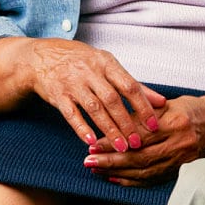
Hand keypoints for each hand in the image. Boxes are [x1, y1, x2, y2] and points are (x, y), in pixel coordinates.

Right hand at [19, 38, 164, 149]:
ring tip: (121, 147)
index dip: (143, 105)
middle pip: (112, 99)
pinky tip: (91, 141)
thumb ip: (134, 85)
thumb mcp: (109, 66)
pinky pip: (70, 114)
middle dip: (127, 122)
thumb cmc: (83, 62)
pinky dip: (81, 128)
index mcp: (107, 63)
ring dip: (108, 129)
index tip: (154, 124)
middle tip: (138, 143)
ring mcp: (73, 84)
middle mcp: (91, 72)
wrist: (43, 57)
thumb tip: (161, 101)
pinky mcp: (57, 95)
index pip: (130, 86)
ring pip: (94, 108)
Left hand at [82, 93, 204, 184]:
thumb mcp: (168, 104)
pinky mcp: (180, 170)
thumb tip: (112, 122)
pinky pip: (152, 179)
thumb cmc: (190, 110)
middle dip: (110, 161)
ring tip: (96, 170)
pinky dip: (131, 181)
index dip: (114, 141)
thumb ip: (142, 114)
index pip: (138, 136)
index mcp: (175, 123)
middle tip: (88, 161)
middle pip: (139, 157)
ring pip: (144, 172)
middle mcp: (179, 144)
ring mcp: (181, 160)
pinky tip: (114, 179)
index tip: (93, 144)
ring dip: (117, 173)